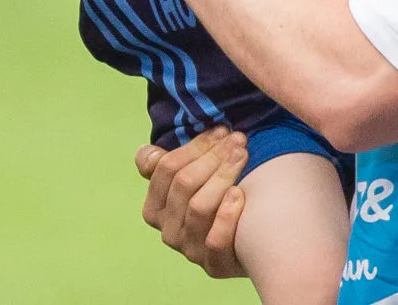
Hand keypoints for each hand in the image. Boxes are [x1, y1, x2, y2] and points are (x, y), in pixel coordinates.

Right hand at [136, 127, 247, 277]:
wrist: (250, 243)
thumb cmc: (217, 201)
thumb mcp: (191, 181)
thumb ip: (168, 165)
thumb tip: (147, 154)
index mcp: (154, 208)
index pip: (166, 168)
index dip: (194, 146)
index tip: (220, 131)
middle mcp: (167, 231)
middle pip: (184, 184)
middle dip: (213, 156)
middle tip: (238, 139)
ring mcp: (189, 250)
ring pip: (198, 206)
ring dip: (223, 175)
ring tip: (242, 156)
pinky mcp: (213, 266)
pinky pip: (215, 239)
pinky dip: (226, 213)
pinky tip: (239, 194)